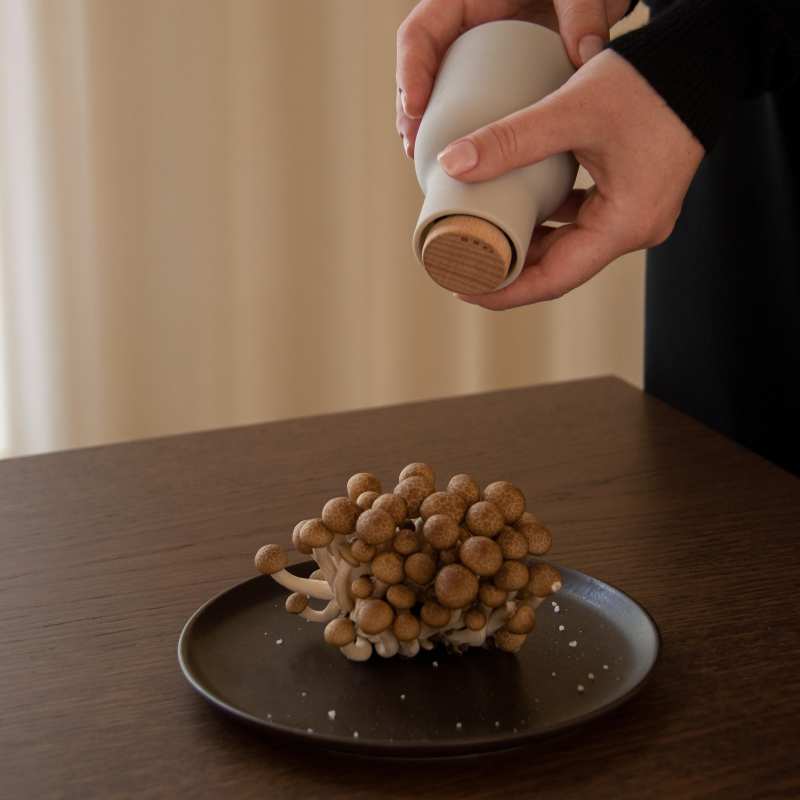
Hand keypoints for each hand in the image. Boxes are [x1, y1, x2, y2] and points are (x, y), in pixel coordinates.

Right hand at [396, 0, 630, 157]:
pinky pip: (464, 106)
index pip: (421, 30)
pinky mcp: (492, 80)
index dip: (410, 68)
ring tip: (422, 160)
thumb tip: (585, 52)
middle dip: (410, 111)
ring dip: (425, 128)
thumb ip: (581, 12)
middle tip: (414, 146)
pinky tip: (462, 161)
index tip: (416, 106)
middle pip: (420, 70)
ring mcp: (475, 57)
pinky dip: (458, 134)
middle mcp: (465, 28)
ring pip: (436, 93)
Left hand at [437, 50, 703, 308]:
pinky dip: (547, 222)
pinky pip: (581, 223)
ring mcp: (635, 215)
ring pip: (569, 246)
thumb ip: (511, 140)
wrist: (700, 59)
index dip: (506, 290)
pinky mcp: (629, 197)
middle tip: (463, 264)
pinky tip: (517, 212)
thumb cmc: (652, 83)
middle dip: (510, 269)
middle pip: (560, 268)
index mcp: (625, 225)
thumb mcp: (572, 111)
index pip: (555, 279)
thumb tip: (454, 164)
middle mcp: (634, 229)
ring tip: (482, 240)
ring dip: (527, 245)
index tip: (467, 287)